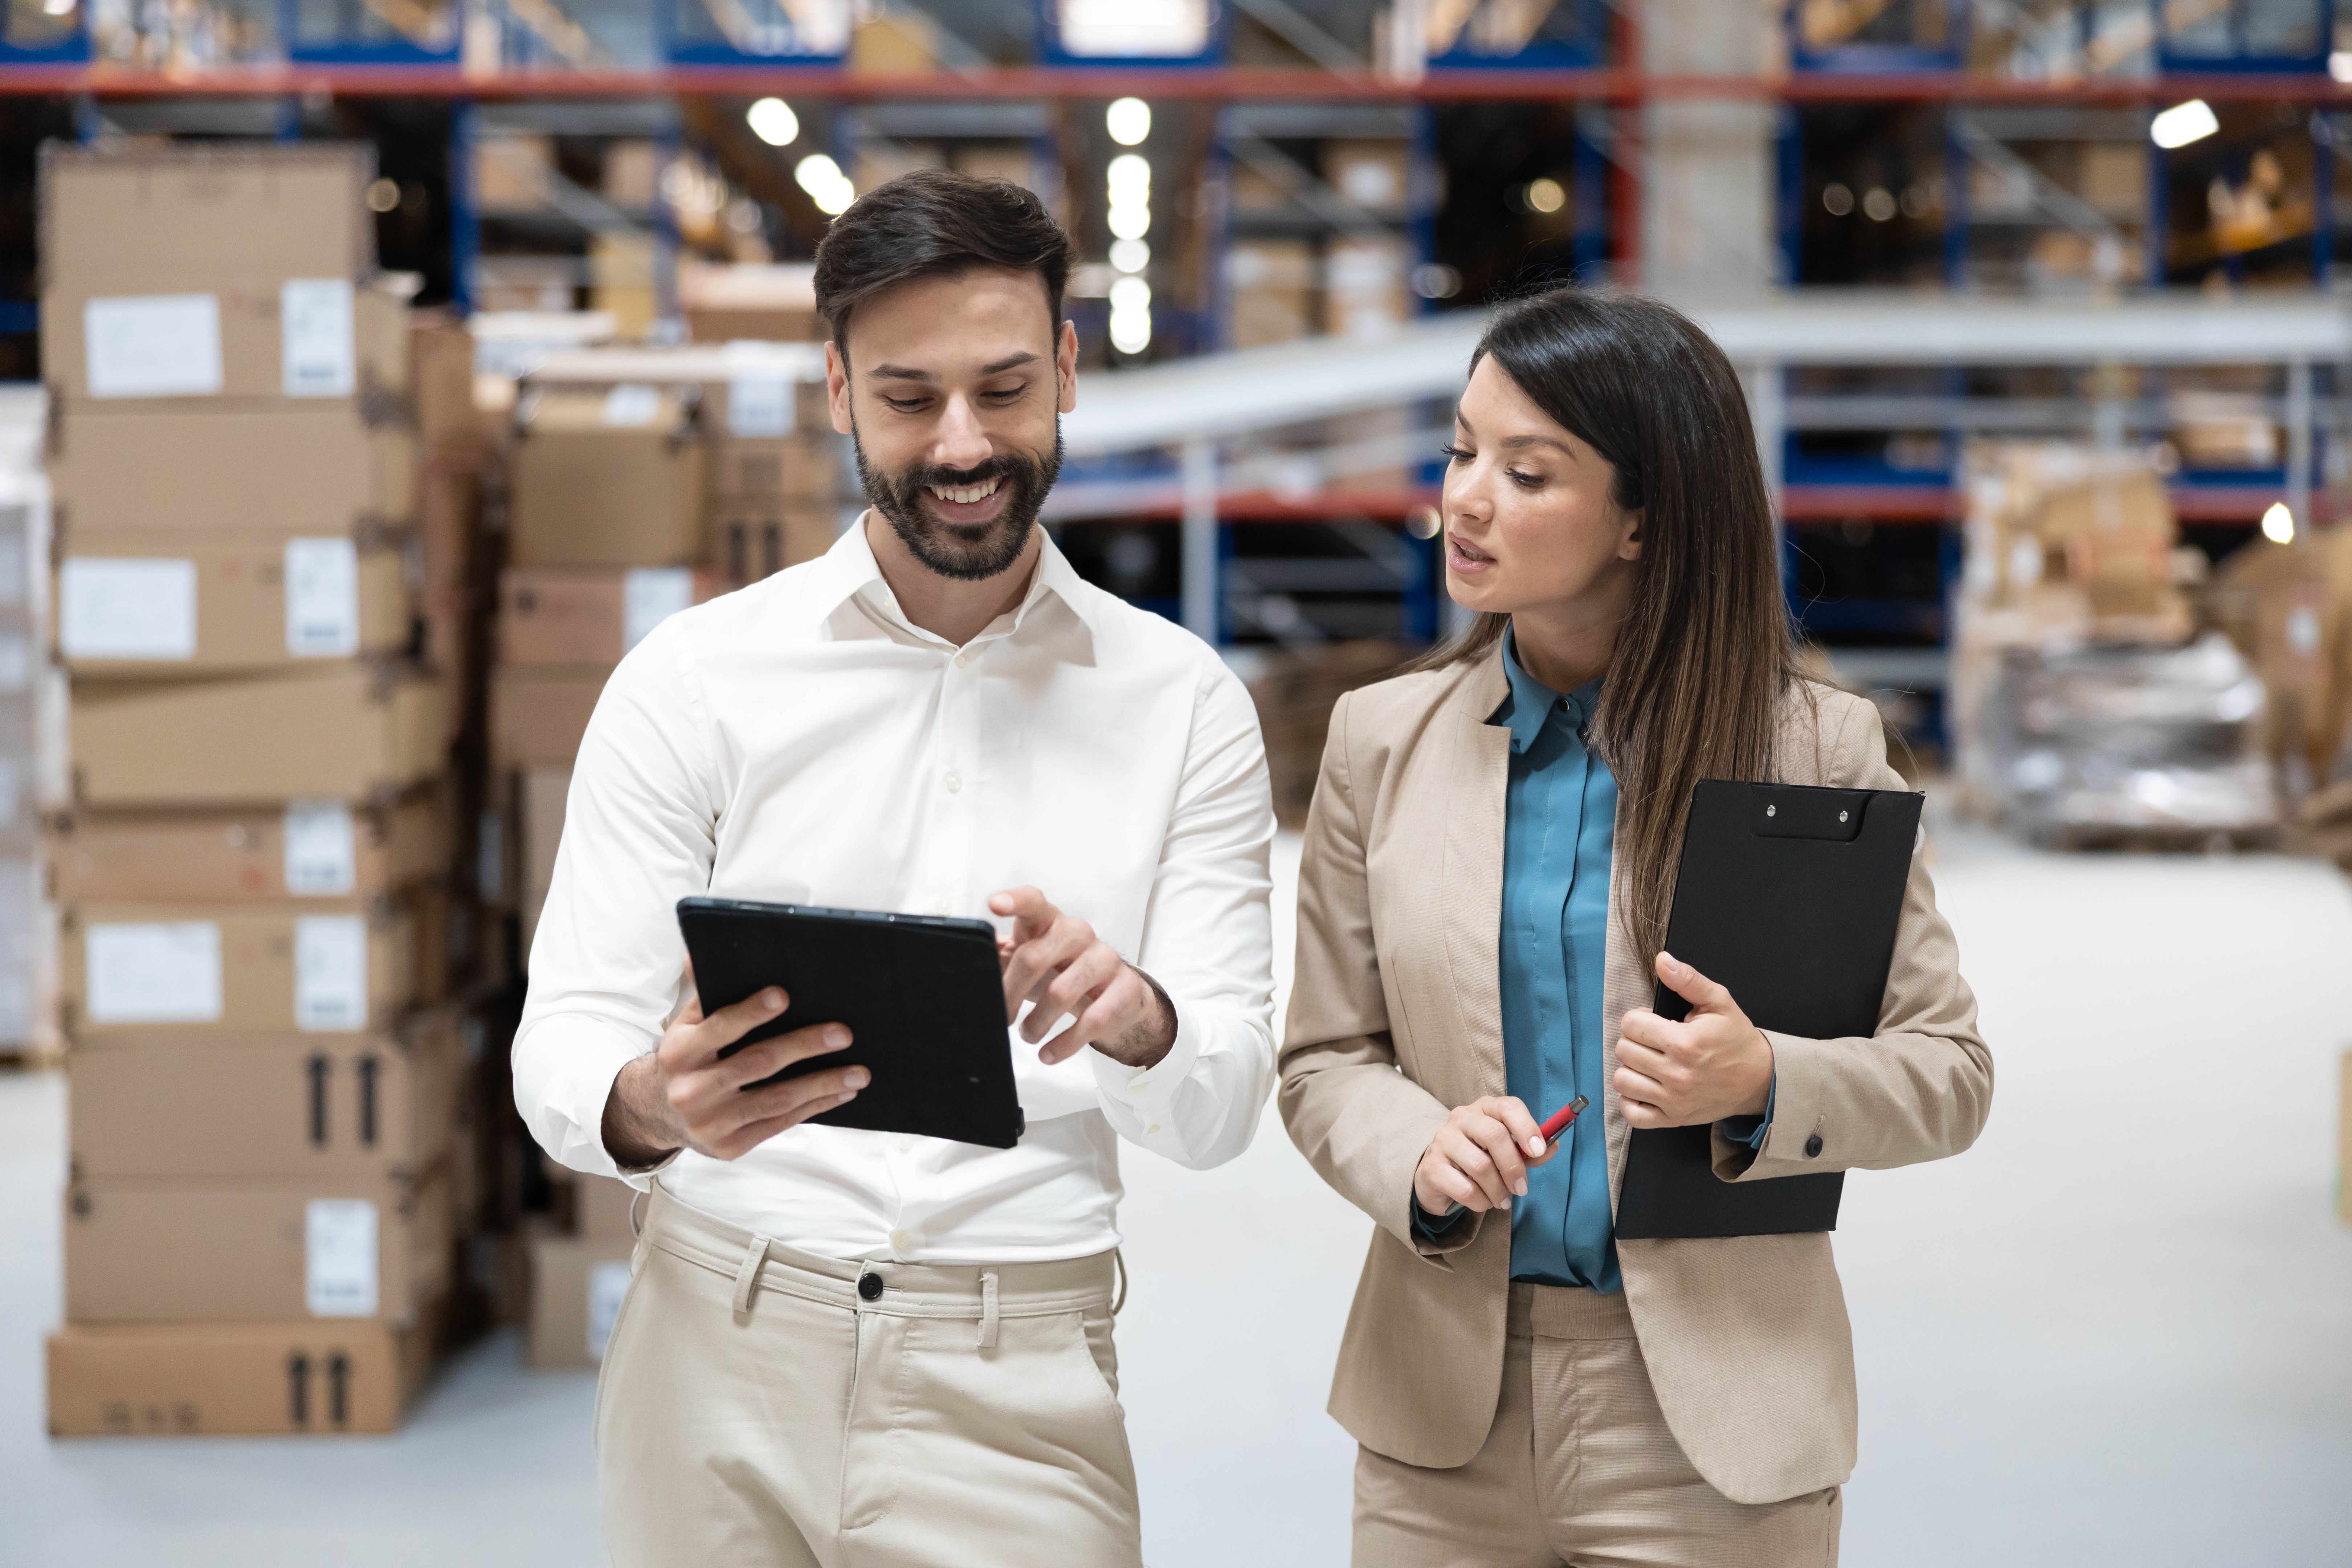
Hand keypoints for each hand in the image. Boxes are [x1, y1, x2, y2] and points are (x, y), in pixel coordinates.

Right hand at [601, 963, 867, 1165]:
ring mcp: (712, 1122)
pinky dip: (815, 1107)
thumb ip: (703, 992)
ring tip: (859, 1072)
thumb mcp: (685, 1025)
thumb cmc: (687, 1059)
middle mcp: (692, 1089)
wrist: (659, 1113)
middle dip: (804, 1046)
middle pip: (757, 1063)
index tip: (785, 995)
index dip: (752, 1011)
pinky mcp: (731, 1146)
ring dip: (822, 1084)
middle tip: (843, 1033)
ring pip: (776, 1100)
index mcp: (680, 1051)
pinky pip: (780, 1123)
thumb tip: (699, 953)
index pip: (720, 1027)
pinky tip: (842, 1093)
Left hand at [989, 885, 1174, 1069]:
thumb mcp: (1033, 960)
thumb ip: (1003, 958)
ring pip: (1060, 993)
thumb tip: (970, 963)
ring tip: (1028, 1035)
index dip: (1014, 901)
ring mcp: (1105, 959)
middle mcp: (1079, 933)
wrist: (1117, 996)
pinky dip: (1064, 1044)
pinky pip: (1091, 1021)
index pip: (1034, 901)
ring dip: (1036, 1022)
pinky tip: (1049, 1053)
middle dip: (1010, 993)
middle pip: (1034, 957)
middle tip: (1002, 1016)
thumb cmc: (1063, 973)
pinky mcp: (1125, 989)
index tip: (994, 904)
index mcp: (1051, 922)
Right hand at [1412, 1096, 1555, 1215]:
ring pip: (1480, 1165)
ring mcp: (1443, 1140)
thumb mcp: (1507, 1152)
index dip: (1526, 1127)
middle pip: (1494, 1135)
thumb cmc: (1479, 1159)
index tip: (1539, 1150)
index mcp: (1485, 1108)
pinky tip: (1482, 1202)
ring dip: (1498, 1190)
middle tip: (1521, 1189)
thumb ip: (1529, 1151)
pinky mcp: (1431, 1166)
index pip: (1508, 1107)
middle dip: (1513, 1167)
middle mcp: (1461, 1118)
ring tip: (1502, 1200)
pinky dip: (1480, 1201)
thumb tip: (1553, 1146)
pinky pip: (1465, 1188)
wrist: (1438, 1176)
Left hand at [1612, 951, 1774, 1129]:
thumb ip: (1688, 980)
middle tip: (1653, 1041)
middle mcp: (1676, 1074)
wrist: (1759, 1079)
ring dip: (1630, 1069)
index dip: (1638, 1018)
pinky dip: (1631, 1101)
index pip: (1630, 1025)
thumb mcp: (1719, 1002)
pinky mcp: (1673, 1119)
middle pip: (1623, 1050)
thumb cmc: (1736, 1039)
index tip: (1654, 1022)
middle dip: (1634, 1040)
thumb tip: (1661, 960)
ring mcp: (1673, 1100)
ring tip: (1648, 1062)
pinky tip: (1645, 1087)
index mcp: (1684, 1042)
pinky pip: (1632, 1115)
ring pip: (1622, 1081)